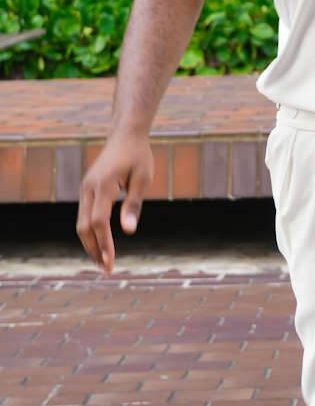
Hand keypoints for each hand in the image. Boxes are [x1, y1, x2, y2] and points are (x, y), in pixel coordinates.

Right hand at [76, 133, 153, 274]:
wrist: (125, 136)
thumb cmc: (138, 156)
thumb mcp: (142, 179)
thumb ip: (134, 205)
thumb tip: (128, 232)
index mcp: (103, 185)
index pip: (99, 222)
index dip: (103, 244)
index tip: (110, 262)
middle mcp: (88, 188)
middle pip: (84, 226)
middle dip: (94, 250)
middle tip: (106, 270)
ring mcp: (85, 188)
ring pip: (80, 223)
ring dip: (90, 244)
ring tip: (102, 262)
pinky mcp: (86, 189)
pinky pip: (83, 215)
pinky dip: (89, 232)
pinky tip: (99, 244)